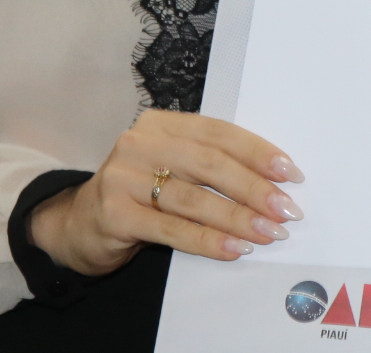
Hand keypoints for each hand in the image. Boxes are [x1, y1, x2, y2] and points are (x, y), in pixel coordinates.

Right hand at [29, 109, 302, 275]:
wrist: (79, 224)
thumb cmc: (141, 192)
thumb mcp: (173, 166)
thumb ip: (211, 165)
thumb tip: (274, 183)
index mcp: (162, 123)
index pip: (219, 133)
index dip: (258, 152)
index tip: (291, 173)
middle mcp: (139, 143)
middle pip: (210, 164)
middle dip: (255, 188)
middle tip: (286, 209)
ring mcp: (122, 177)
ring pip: (194, 198)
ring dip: (238, 218)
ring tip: (269, 233)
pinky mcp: (114, 213)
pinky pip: (172, 229)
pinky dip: (208, 240)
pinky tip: (234, 249)